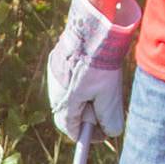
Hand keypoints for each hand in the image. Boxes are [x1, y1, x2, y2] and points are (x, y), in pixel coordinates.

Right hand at [45, 0, 138, 141]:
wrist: (91, 28)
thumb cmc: (100, 64)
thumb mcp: (109, 95)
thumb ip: (109, 118)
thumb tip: (110, 133)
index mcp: (65, 103)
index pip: (71, 129)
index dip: (87, 135)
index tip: (101, 134)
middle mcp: (55, 90)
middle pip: (70, 112)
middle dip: (87, 115)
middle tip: (104, 110)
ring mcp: (54, 74)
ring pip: (70, 95)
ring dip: (85, 97)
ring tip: (102, 87)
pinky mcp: (57, 61)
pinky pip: (68, 79)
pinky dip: (81, 82)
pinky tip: (95, 72)